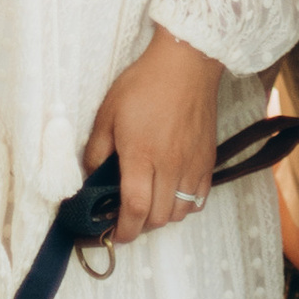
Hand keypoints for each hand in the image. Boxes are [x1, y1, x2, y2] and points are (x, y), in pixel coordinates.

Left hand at [85, 27, 222, 243]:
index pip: (135, 209)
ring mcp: (192, 163)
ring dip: (162, 217)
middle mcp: (170, 165)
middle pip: (158, 217)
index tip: (114, 235)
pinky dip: (185, 205)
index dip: (124, 231)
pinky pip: (200, 197)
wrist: (187, 63)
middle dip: (139, 227)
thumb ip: (96, 150)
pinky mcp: (208, 158)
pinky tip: (173, 193)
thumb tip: (91, 178)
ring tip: (149, 205)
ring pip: (180, 212)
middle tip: (126, 218)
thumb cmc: (144, 84)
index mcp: (141, 155)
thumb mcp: (108, 113)